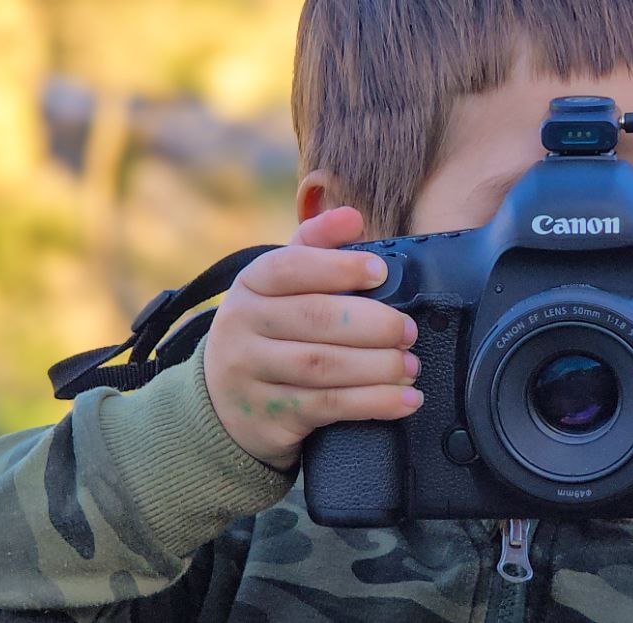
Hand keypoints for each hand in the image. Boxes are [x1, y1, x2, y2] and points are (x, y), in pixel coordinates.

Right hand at [203, 206, 422, 470]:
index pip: (291, 267)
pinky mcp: (268, 416)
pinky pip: (328, 406)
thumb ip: (316, 246)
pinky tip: (406, 399)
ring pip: (323, 366)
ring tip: (410, 365)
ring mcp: (250, 374)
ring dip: (378, 366)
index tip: (381, 271)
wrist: (222, 402)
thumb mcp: (282, 285)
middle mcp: (241, 326)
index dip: (339, 267)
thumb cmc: (271, 330)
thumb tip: (352, 216)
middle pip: (314, 318)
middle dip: (372, 324)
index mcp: (250, 285)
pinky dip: (374, 403)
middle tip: (408, 331)